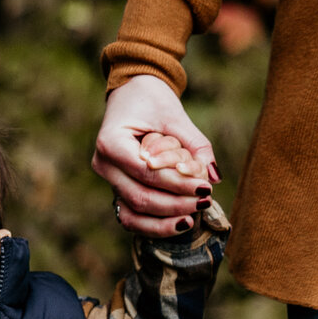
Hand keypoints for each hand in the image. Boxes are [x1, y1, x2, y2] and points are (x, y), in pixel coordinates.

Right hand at [93, 74, 216, 236]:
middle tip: (205, 200)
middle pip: (140, 197)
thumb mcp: (175, 117)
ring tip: (193, 217)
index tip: (205, 187)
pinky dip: (155, 224)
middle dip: (176, 204)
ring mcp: (108, 180)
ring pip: (133, 214)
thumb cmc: (153, 101)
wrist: (132, 94)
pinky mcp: (116, 189)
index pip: (148, 172)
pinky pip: (132, 216)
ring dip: (165, 221)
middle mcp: (104, 165)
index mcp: (111, 142)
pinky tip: (179, 223)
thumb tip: (214, 176)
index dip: (178, 184)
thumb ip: (196, 145)